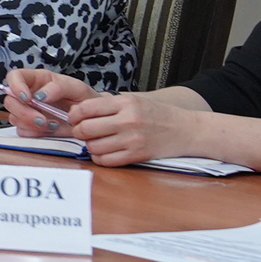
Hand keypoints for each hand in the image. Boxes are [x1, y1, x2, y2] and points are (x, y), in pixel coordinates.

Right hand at [2, 68, 93, 136]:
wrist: (92, 118)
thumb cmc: (83, 98)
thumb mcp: (76, 88)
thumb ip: (58, 87)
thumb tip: (40, 96)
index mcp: (37, 80)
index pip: (14, 77)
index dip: (15, 86)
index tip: (27, 98)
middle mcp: (28, 95)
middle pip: (10, 101)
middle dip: (23, 112)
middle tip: (41, 120)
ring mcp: (28, 112)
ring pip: (14, 118)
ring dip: (31, 124)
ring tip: (52, 125)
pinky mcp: (30, 127)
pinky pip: (23, 131)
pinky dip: (35, 133)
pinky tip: (50, 130)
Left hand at [64, 89, 188, 166]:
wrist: (186, 130)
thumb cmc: (157, 114)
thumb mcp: (134, 100)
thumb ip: (108, 105)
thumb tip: (77, 111)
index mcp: (125, 103)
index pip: (86, 108)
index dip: (74, 115)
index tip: (75, 118)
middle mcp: (128, 120)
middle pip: (85, 129)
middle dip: (79, 131)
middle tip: (82, 131)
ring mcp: (132, 140)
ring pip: (93, 146)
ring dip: (89, 146)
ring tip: (96, 141)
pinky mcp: (137, 156)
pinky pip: (106, 160)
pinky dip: (99, 158)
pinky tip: (104, 152)